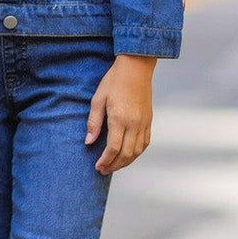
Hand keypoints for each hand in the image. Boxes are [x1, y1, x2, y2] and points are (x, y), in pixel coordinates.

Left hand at [86, 55, 155, 174]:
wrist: (136, 68)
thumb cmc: (114, 81)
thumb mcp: (98, 99)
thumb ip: (94, 122)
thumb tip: (89, 141)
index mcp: (120, 119)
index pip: (113, 148)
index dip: (105, 160)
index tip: (98, 166)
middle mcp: (134, 124)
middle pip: (126, 154)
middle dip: (114, 165)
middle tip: (103, 170)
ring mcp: (144, 123)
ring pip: (137, 151)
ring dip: (126, 162)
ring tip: (114, 166)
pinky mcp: (149, 120)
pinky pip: (145, 143)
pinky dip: (136, 153)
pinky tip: (128, 155)